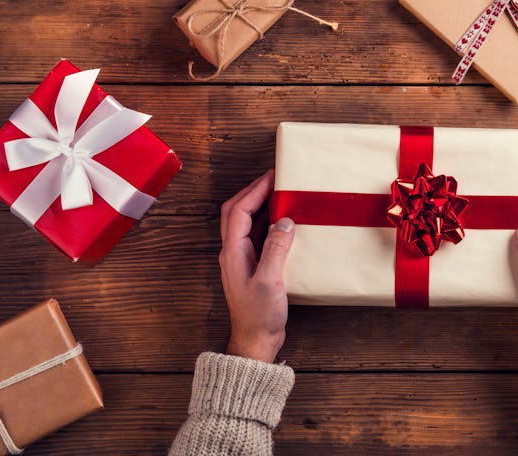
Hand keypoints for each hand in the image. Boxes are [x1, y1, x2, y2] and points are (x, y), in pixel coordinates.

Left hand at [219, 170, 294, 362]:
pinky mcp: (251, 266)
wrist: (255, 341)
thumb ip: (276, 249)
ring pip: (243, 222)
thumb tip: (285, 222)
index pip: (239, 211)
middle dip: (252, 192)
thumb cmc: (259, 315)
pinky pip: (254, 235)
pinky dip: (264, 221)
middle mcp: (233, 252)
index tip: (271, 177)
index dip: (254, 191)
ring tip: (276, 194)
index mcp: (233, 252)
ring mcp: (241, 259)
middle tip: (273, 179)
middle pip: (236, 212)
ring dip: (257, 204)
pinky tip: (280, 222)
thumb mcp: (270, 281)